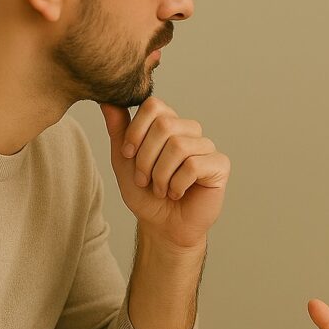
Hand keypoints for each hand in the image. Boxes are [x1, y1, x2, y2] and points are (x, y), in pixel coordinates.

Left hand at [101, 99, 229, 248]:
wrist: (163, 226)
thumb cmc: (146, 195)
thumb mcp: (124, 162)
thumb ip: (119, 131)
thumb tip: (107, 102)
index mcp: (169, 125)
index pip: (154, 106)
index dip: (137, 130)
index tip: (128, 154)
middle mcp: (190, 132)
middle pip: (165, 125)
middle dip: (146, 158)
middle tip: (143, 179)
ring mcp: (207, 148)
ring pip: (179, 146)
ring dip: (161, 175)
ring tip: (161, 189)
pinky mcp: (220, 165)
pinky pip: (194, 166)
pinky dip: (178, 184)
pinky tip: (178, 192)